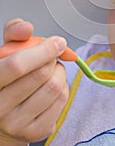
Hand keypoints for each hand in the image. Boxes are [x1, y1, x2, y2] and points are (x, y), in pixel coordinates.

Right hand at [0, 19, 68, 144]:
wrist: (4, 115)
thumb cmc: (7, 76)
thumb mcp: (6, 51)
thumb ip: (14, 32)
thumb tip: (26, 28)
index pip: (17, 65)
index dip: (43, 50)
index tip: (57, 42)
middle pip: (41, 75)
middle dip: (53, 59)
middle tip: (52, 55)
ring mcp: (16, 123)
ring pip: (55, 87)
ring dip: (60, 72)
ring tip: (51, 70)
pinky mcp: (34, 132)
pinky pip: (61, 101)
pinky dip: (63, 87)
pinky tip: (52, 86)